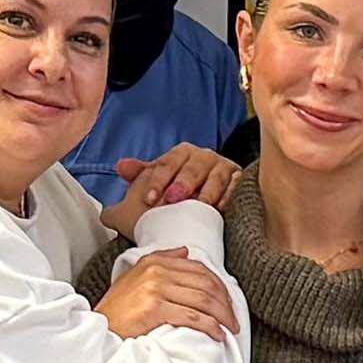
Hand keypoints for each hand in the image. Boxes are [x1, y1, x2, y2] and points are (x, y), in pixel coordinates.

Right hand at [95, 250, 235, 346]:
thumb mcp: (136, 277)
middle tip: (233, 319)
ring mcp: (155, 288)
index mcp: (155, 262)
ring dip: (222, 316)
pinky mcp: (155, 308)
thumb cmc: (119, 309)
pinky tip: (217, 334)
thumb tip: (185, 252)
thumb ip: (161, 260)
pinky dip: (210, 327)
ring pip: (203, 300)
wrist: (100, 328)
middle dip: (225, 303)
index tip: (229, 302)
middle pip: (205, 284)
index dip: (220, 286)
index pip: (199, 269)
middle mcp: (156, 271)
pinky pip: (193, 317)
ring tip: (229, 328)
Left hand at [110, 142, 243, 218]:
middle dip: (182, 183)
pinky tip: (220, 209)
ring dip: (207, 191)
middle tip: (172, 200)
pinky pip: (236, 187)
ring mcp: (224, 167)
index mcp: (182, 153)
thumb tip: (121, 166)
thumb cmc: (181, 189)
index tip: (149, 200)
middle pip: (192, 167)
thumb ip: (141, 174)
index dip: (157, 181)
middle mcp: (204, 156)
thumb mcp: (161, 180)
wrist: (211, 198)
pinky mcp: (241, 181)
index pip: (167, 164)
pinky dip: (229, 197)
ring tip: (200, 207)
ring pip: (216, 176)